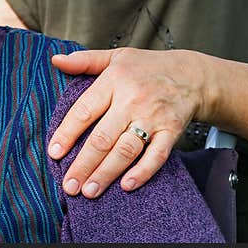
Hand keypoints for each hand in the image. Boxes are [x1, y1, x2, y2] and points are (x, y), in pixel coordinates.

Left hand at [48, 48, 205, 197]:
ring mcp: (153, 117)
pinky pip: (156, 155)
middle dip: (84, 164)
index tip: (54, 153)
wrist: (192, 75)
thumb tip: (56, 60)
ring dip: (106, 173)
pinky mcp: (172, 131)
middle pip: (103, 137)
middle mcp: (132, 100)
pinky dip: (142, 172)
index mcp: (114, 81)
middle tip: (70, 185)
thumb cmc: (146, 67)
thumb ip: (84, 61)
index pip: (85, 111)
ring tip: (89, 191)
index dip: (67, 133)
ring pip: (126, 150)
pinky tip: (126, 186)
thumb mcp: (115, 56)